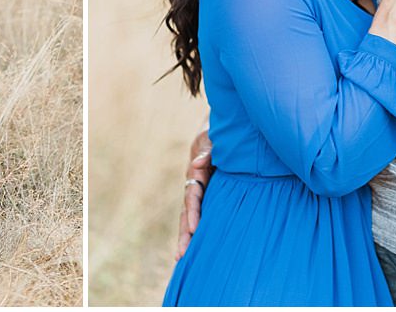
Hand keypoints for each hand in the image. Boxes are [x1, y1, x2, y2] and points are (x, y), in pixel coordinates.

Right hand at [176, 129, 212, 259]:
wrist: (215, 135)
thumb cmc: (215, 136)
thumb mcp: (211, 140)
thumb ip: (207, 152)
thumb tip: (198, 165)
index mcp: (196, 174)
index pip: (192, 196)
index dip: (193, 213)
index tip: (194, 229)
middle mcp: (194, 187)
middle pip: (186, 214)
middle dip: (184, 235)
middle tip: (181, 255)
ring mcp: (199, 195)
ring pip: (189, 218)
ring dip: (186, 238)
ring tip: (181, 259)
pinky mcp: (206, 198)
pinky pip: (201, 217)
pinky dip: (196, 233)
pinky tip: (195, 250)